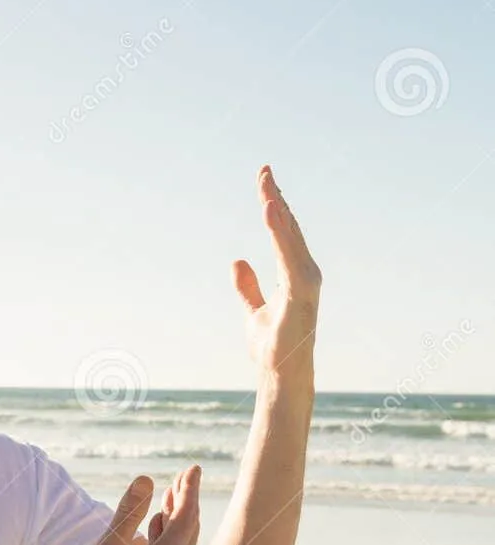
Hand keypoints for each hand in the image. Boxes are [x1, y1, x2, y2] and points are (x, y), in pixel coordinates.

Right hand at [58, 466, 201, 544]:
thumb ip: (128, 512)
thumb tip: (146, 479)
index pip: (186, 514)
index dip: (190, 488)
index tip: (194, 467)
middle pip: (189, 527)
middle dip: (186, 500)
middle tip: (187, 476)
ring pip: (183, 544)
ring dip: (178, 520)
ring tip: (172, 498)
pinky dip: (171, 539)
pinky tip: (158, 531)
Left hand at [233, 166, 320, 381]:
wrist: (281, 374)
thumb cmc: (273, 347)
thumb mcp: (254, 311)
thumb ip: (248, 287)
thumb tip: (238, 261)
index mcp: (295, 274)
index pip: (284, 233)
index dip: (275, 206)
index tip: (264, 180)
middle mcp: (305, 273)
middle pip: (288, 228)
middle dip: (276, 197)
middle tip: (264, 170)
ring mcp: (305, 282)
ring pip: (289, 237)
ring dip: (278, 209)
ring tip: (266, 184)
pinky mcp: (300, 292)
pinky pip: (288, 254)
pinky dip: (279, 232)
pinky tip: (270, 211)